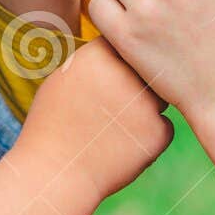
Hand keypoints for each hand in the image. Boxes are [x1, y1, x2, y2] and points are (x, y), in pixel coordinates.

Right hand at [13, 39, 171, 202]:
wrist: (55, 172)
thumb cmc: (52, 125)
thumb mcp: (63, 78)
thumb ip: (93, 60)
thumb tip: (117, 47)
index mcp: (100, 54)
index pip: (127, 42)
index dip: (122, 59)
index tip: (110, 76)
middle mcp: (126, 73)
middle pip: (147, 67)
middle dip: (136, 84)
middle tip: (114, 107)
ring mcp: (146, 102)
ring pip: (159, 97)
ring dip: (145, 108)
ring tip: (114, 128)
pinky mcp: (158, 131)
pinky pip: (162, 127)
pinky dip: (148, 137)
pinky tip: (122, 148)